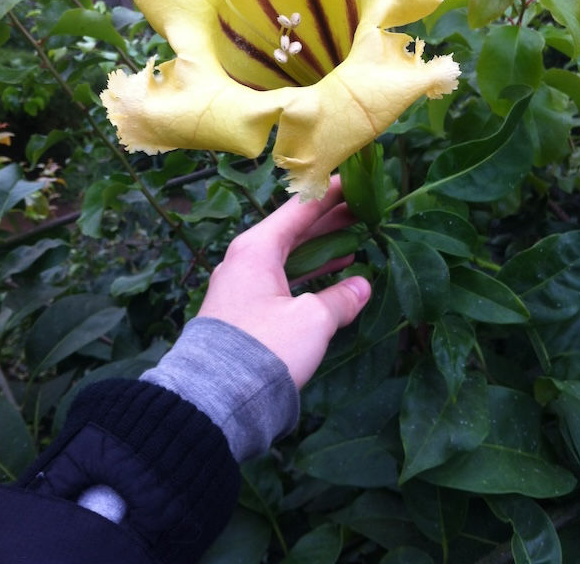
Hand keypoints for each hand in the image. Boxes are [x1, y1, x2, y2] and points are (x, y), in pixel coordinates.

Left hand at [197, 177, 370, 387]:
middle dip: (329, 221)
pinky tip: (333, 278)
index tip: (352, 181)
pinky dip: (309, 275)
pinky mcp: (245, 312)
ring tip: (355, 240)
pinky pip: (283, 280)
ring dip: (321, 249)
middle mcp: (246, 261)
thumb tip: (362, 287)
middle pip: (293, 232)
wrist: (216, 398)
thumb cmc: (265, 347)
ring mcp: (243, 287)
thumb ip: (340, 300)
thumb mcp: (311, 320)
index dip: (328, 195)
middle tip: (363, 210)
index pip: (298, 210)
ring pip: (289, 258)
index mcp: (256, 249)